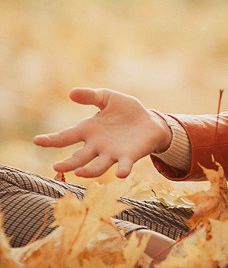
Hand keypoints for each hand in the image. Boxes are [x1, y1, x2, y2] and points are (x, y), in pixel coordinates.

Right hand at [33, 88, 171, 179]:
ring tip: (80, 172)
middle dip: (68, 163)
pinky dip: (122, 169)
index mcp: (89, 130)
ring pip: (98, 166)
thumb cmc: (126, 110)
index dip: (52, 139)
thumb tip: (71, 93)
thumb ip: (91, 96)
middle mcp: (97, 146)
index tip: (37, 141)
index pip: (66, 136)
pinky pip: (124, 165)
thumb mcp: (108, 98)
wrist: (150, 121)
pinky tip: (120, 174)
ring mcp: (112, 153)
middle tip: (57, 167)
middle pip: (79, 157)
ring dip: (89, 170)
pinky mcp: (129, 156)